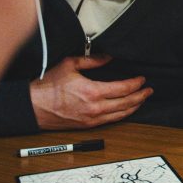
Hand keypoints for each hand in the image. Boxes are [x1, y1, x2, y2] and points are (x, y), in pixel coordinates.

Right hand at [30, 54, 152, 129]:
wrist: (33, 107)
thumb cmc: (47, 87)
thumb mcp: (70, 65)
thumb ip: (92, 60)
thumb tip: (108, 56)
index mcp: (92, 92)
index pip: (123, 88)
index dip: (136, 84)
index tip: (142, 79)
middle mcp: (95, 108)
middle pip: (126, 103)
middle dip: (140, 96)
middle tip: (149, 90)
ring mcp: (92, 119)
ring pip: (120, 115)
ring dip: (134, 107)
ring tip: (142, 100)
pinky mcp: (87, 125)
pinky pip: (110, 121)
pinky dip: (122, 115)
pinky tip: (125, 110)